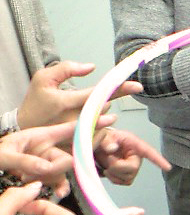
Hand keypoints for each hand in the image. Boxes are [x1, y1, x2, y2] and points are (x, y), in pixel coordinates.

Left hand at [0, 115, 117, 197]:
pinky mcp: (47, 177)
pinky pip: (60, 182)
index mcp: (42, 135)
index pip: (71, 128)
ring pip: (66, 170)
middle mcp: (50, 149)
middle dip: (66, 162)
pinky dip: (60, 188)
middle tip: (49, 168)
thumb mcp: (3, 153)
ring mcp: (49, 163)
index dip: (90, 123)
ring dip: (55, 177)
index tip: (109, 119)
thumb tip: (45, 167)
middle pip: (72, 152)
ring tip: (29, 178)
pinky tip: (57, 192)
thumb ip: (24, 160)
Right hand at [17, 60, 142, 129]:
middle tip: (94, 98)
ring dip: (102, 113)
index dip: (118, 89)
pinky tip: (92, 123)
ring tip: (83, 110)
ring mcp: (78, 136)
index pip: (97, 94)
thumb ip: (66, 68)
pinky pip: (101, 137)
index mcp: (65, 103)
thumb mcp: (43, 78)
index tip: (138, 86)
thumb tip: (92, 67)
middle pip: (105, 109)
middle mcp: (74, 121)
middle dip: (105, 100)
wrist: (26, 128)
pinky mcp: (80, 147)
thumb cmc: (36, 101)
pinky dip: (101, 128)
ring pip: (105, 122)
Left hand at [94, 127, 171, 185]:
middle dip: (117, 167)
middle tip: (108, 159)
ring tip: (107, 163)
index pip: (149, 152)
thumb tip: (112, 149)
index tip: (168, 167)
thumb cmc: (104, 138)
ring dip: (115, 173)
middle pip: (133, 168)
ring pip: (128, 178)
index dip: (159, 160)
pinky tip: (109, 171)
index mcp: (134, 144)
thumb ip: (106, 140)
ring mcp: (132, 166)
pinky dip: (114, 179)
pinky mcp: (126, 175)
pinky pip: (124, 182)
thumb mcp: (104, 135)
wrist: (96, 146)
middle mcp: (136, 156)